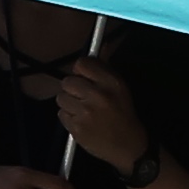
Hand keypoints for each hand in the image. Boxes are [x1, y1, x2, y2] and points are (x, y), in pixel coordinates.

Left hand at [45, 55, 150, 176]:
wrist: (127, 145)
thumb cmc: (123, 113)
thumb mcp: (120, 87)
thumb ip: (106, 66)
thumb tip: (102, 44)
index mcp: (110, 82)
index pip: (81, 64)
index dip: (79, 71)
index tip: (83, 77)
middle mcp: (97, 95)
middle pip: (67, 81)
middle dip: (72, 88)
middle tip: (81, 96)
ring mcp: (85, 113)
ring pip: (61, 98)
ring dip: (68, 103)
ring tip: (81, 109)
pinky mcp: (77, 128)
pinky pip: (61, 114)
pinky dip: (68, 117)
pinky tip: (81, 120)